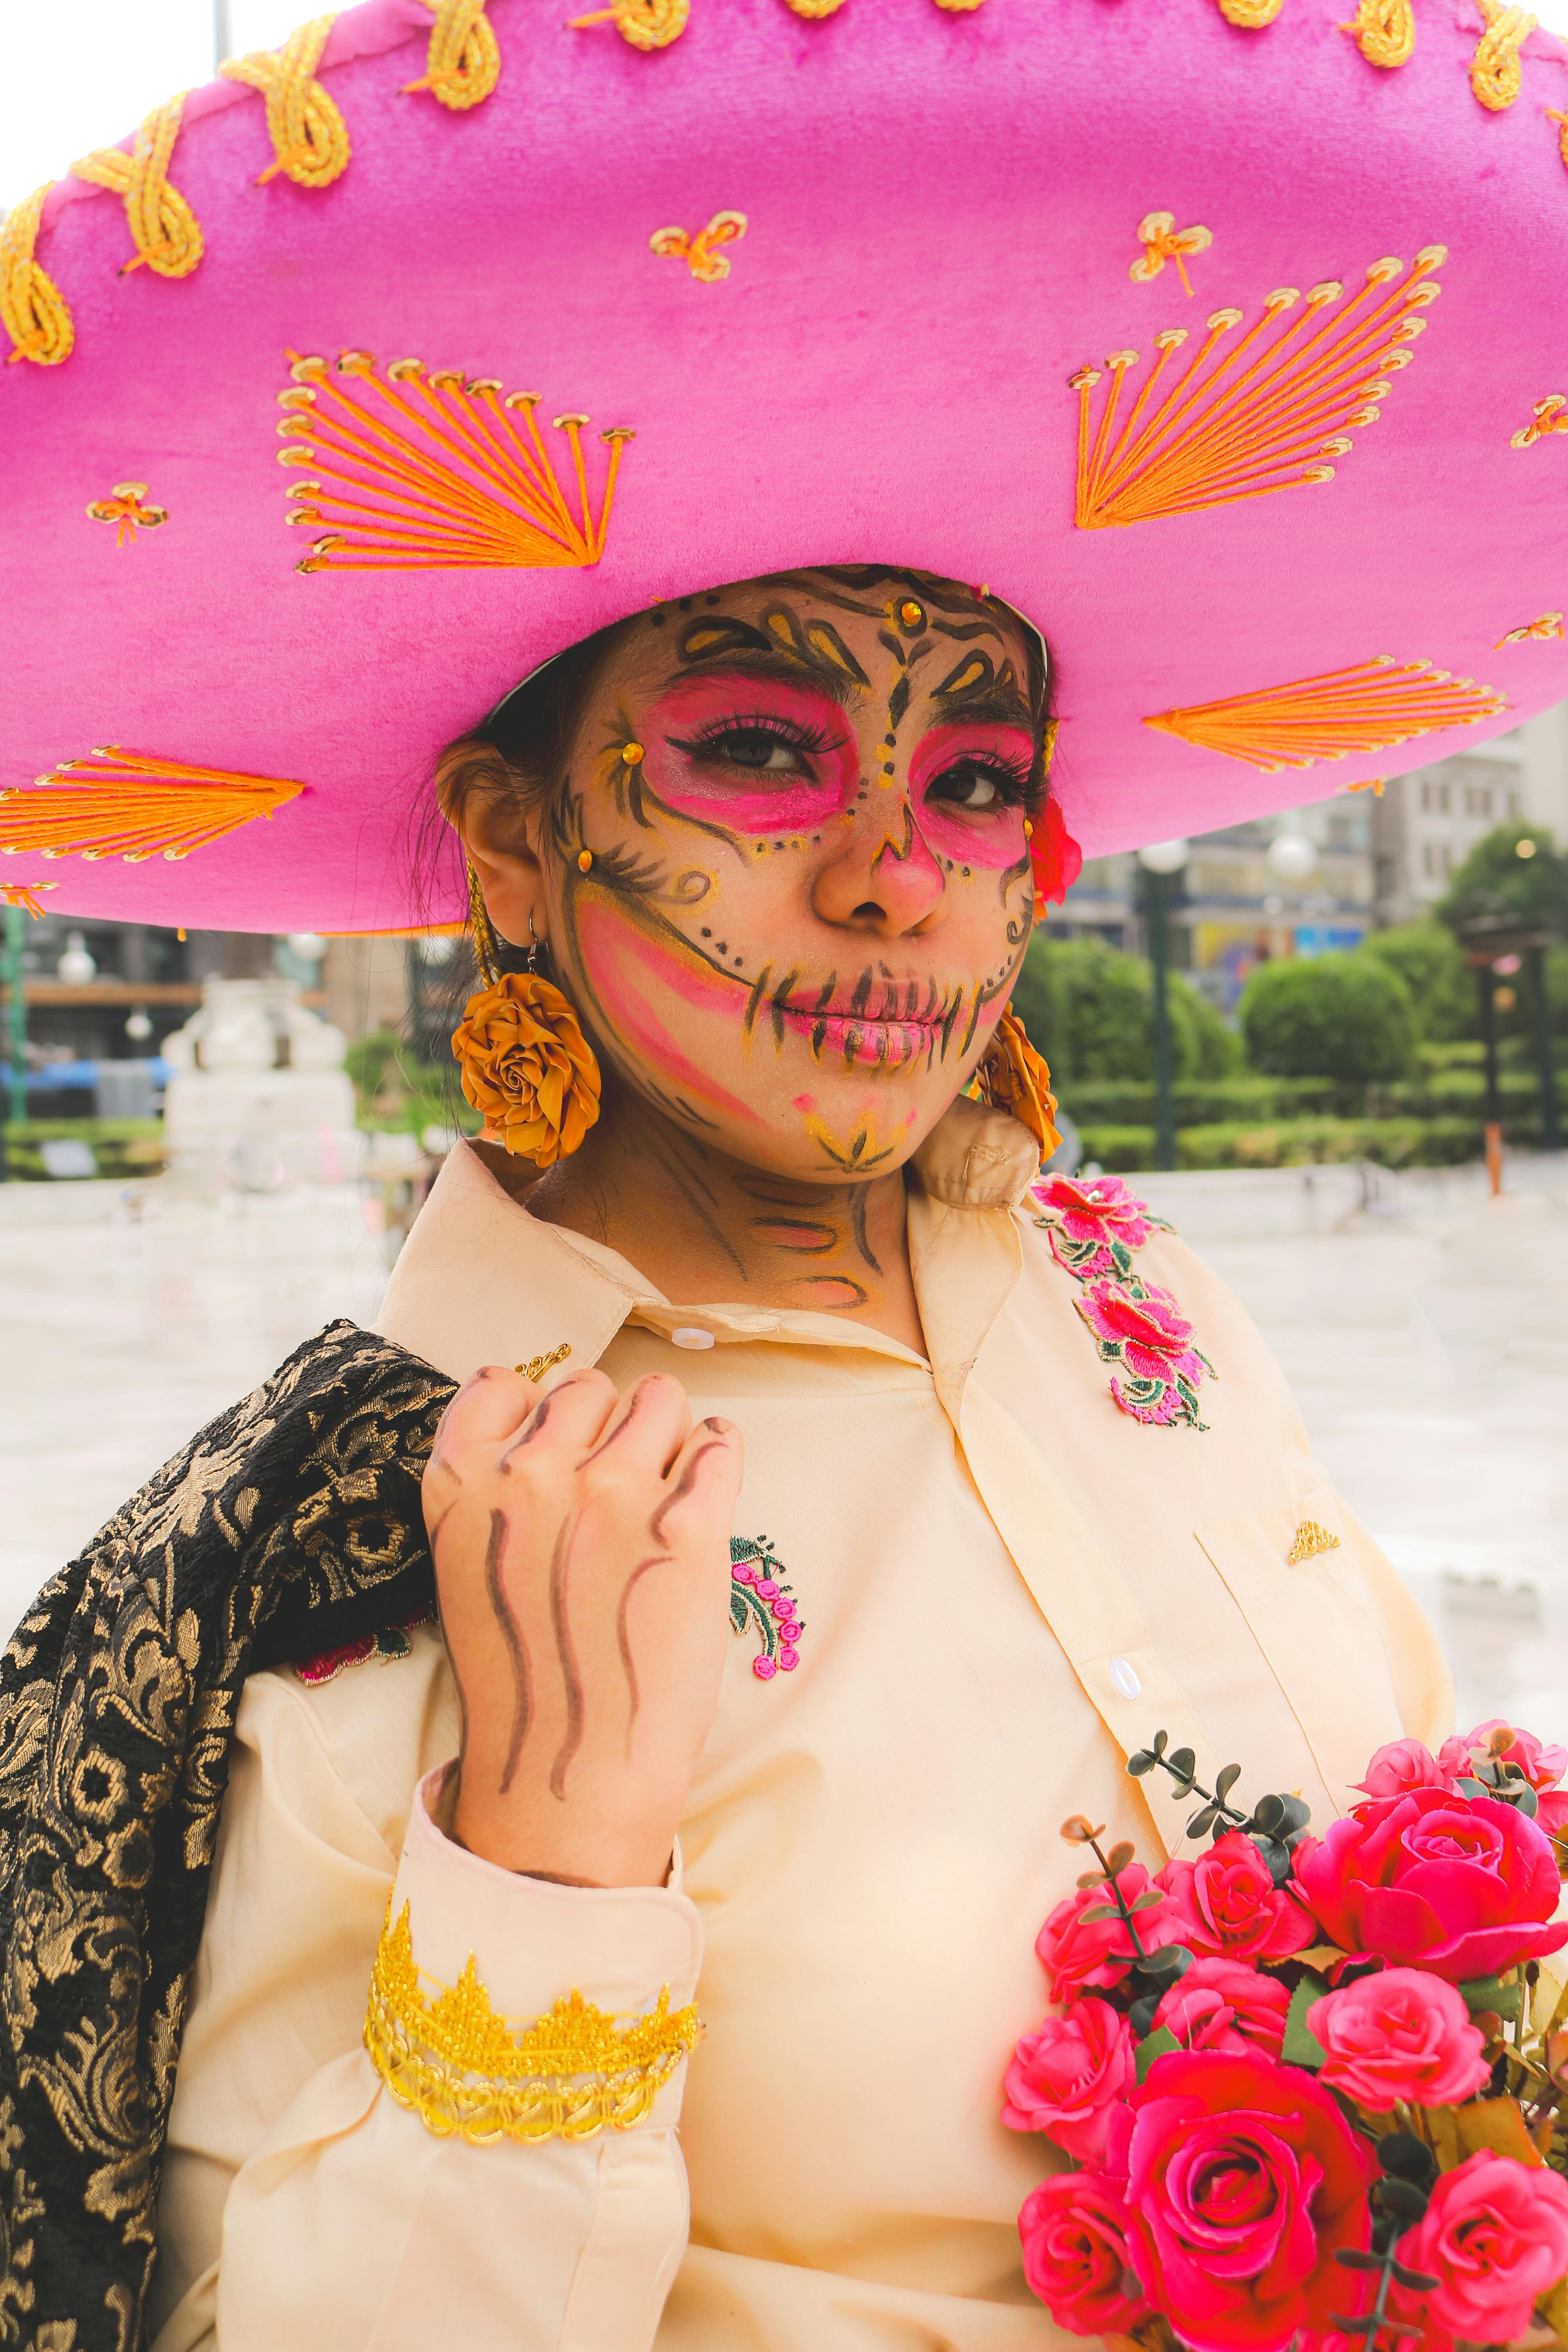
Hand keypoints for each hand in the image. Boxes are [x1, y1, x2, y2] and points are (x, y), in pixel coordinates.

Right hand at [423, 1366, 742, 1886]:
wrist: (570, 1772)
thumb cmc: (526, 1673)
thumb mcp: (472, 1566)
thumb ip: (497, 1488)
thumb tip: (549, 1417)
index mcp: (462, 1482)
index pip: (504, 1382)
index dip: (539, 1415)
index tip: (558, 1456)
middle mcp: (530, 1472)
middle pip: (590, 1386)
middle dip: (608, 1427)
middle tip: (618, 1490)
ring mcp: (610, 1492)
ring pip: (660, 1398)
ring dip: (667, 1435)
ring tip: (664, 1493)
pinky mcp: (686, 1526)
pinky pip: (719, 1442)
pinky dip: (717, 1460)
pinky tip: (703, 1497)